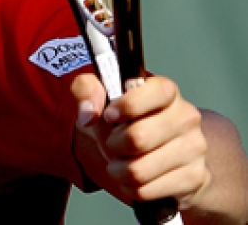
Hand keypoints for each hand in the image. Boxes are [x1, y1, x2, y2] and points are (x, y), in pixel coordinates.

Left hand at [72, 73, 209, 210]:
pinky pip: (145, 191)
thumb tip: (89, 114)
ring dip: (118, 170)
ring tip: (121, 162)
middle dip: (114, 145)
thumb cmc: (126, 120)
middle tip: (114, 143)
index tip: (109, 115)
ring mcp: (194, 148)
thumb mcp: (100, 97)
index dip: (127, 105)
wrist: (154, 153)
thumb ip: (86, 89)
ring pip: (138, 170)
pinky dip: (130, 187)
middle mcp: (186, 117)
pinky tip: (135, 178)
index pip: (156, 92)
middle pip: (138, 138)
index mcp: (166, 91)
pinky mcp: (195, 177)